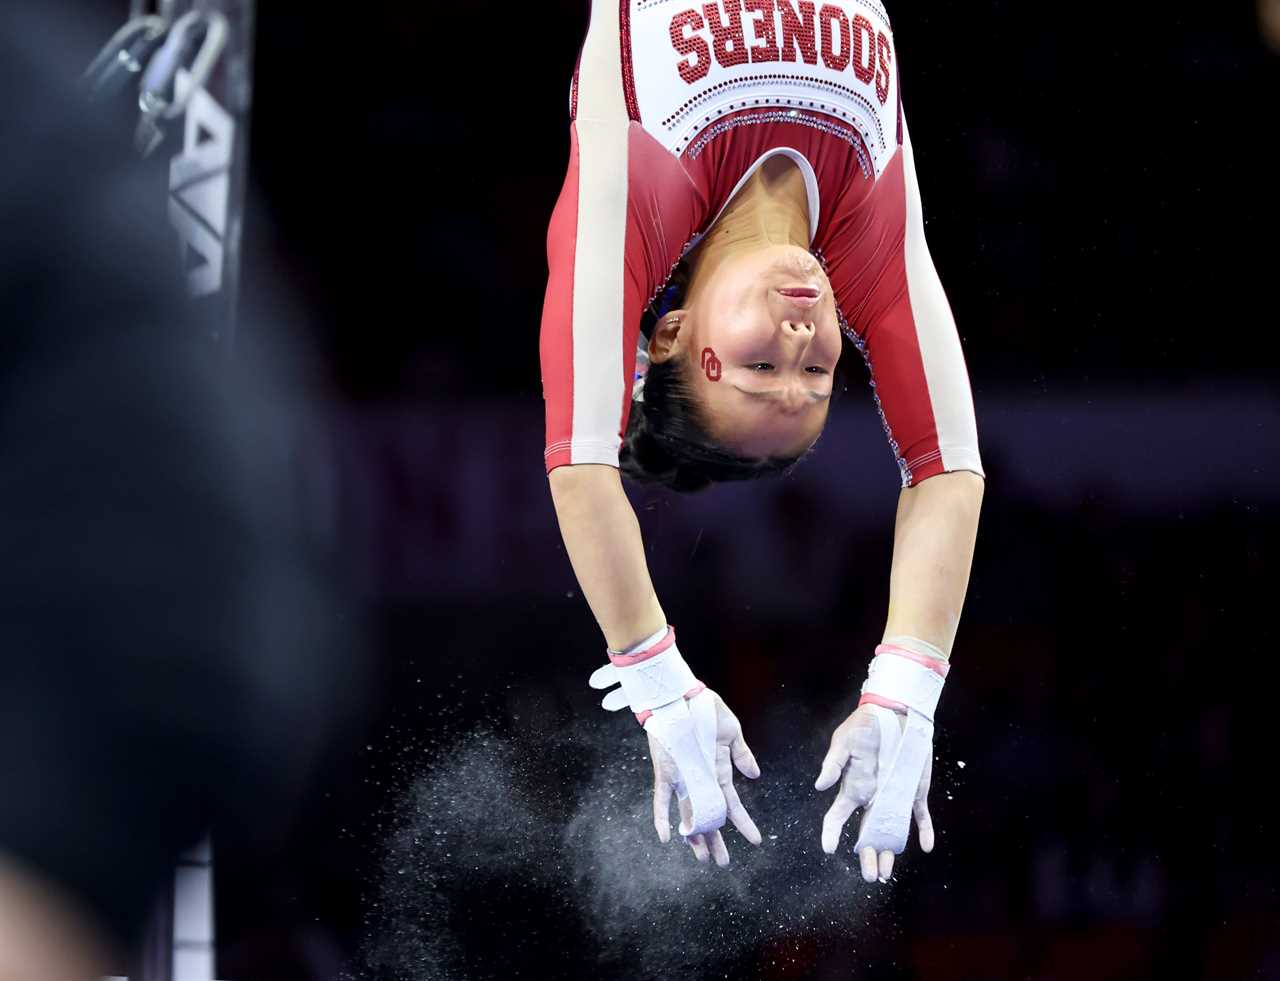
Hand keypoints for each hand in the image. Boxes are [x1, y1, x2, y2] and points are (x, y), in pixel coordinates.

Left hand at [649, 690, 761, 865]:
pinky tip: (667, 837)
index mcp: (718, 770)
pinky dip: (663, 818)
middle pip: (710, 816)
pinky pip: (662, 799)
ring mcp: (682, 778)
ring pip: (688, 814)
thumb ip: (741, 754)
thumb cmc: (706, 709)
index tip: (755, 840)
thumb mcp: (731, 731)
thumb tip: (755, 776)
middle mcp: (700, 779)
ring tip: (701, 858)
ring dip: (694, 836)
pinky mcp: (665, 772)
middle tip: (723, 862)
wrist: (681, 694)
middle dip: (716, 840)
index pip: (732, 804)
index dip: (743, 823)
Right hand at [815, 703, 934, 882]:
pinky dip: (924, 830)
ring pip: (891, 831)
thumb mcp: (844, 741)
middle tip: (870, 876)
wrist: (895, 713)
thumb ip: (833, 763)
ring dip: (889, 851)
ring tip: (886, 873)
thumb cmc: (864, 725)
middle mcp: (872, 797)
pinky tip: (926, 846)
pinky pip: (919, 815)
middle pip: (867, 832)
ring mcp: (894, 797)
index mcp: (852, 787)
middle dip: (867, 855)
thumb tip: (820, 786)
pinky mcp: (914, 792)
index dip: (831, 832)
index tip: (829, 849)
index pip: (838, 815)